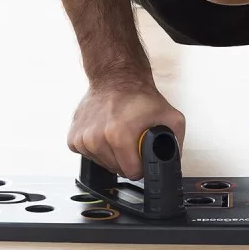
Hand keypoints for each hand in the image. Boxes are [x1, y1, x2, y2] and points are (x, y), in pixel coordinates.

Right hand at [67, 79, 185, 180]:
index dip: (140, 164)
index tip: (141, 151)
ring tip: (118, 133)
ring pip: (102, 163)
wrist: (116, 76)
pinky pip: (87, 155)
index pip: (132, 172)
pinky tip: (104, 133)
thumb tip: (173, 161)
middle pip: (116, 169)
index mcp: (119, 134)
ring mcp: (82, 138)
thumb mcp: (169, 116)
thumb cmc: (139, 95)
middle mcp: (97, 138)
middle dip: (126, 158)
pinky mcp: (73, 138)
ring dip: (111, 154)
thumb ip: (175, 141)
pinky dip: (97, 148)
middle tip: (131, 138)